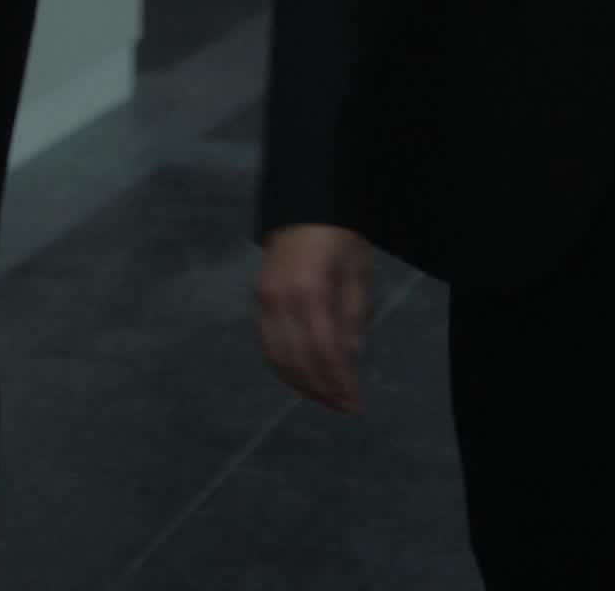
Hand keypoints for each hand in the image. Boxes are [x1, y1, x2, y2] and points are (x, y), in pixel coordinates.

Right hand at [255, 223, 372, 413]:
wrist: (302, 207)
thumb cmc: (337, 237)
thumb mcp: (356, 271)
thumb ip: (353, 314)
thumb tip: (349, 356)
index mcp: (309, 292)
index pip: (324, 352)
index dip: (340, 382)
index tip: (356, 402)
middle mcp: (280, 301)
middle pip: (298, 362)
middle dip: (322, 390)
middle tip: (345, 406)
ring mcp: (264, 302)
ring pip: (277, 359)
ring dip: (302, 385)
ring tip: (326, 398)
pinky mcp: (258, 302)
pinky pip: (267, 346)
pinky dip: (284, 368)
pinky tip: (303, 378)